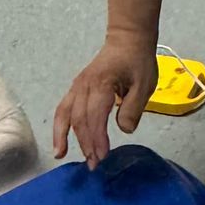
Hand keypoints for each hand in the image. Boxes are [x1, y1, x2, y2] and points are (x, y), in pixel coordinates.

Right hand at [54, 29, 158, 166]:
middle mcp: (84, 86)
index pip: (95, 116)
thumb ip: (133, 108)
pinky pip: (63, 109)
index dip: (97, 138)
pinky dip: (59, 127)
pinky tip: (60, 143)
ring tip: (63, 156)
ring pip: (66, 114)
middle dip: (85, 143)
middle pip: (79, 119)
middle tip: (93, 165)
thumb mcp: (144, 84)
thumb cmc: (137, 61)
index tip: (102, 156)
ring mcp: (77, 86)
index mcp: (102, 84)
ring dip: (65, 137)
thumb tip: (123, 130)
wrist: (127, 39)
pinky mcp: (76, 89)